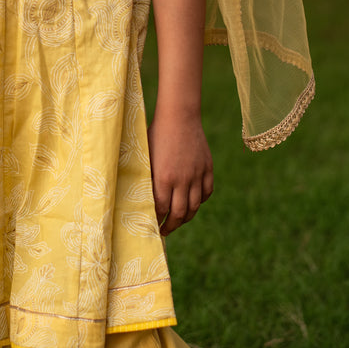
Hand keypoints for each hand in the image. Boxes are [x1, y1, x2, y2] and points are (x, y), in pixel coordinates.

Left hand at [147, 110, 213, 235]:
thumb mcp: (147, 156)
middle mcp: (182, 179)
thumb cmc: (156, 134)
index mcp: (164, 177)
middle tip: (165, 231)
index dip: (157, 220)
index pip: (161, 209)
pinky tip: (193, 202)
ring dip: (186, 217)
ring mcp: (197, 174)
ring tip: (178, 220)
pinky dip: (200, 200)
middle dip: (171, 226)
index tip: (152, 226)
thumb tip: (141, 198)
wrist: (179, 116)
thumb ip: (147, 178)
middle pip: (179, 214)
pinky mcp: (207, 168)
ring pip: (195, 206)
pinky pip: (207, 192)